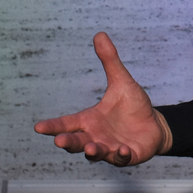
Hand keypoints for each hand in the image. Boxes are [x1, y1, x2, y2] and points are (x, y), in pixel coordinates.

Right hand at [34, 32, 171, 165]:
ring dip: (93, 152)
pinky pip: (121, 158)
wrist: (154, 124)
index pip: (67, 123)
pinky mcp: (126, 156)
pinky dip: (120, 155)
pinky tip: (123, 149)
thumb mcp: (121, 81)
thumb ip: (109, 61)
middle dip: (68, 142)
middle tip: (59, 141)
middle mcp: (96, 136)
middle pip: (77, 142)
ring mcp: (110, 148)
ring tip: (91, 148)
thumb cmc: (132, 105)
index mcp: (90, 120)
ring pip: (96, 153)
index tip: (38, 127)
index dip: (53, 126)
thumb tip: (100, 34)